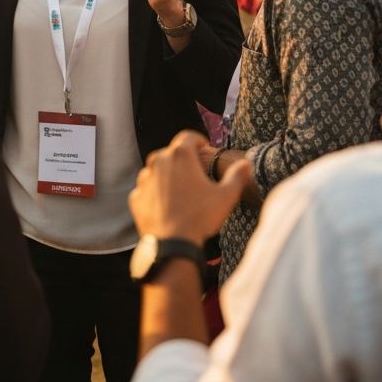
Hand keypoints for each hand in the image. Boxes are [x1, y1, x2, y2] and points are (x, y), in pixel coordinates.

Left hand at [129, 131, 251, 244]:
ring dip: (168, 176)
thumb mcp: (226, 196)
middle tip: (196, 175)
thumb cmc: (199, 217)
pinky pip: (147, 189)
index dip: (198, 141)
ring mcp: (145, 179)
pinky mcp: (136, 196)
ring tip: (182, 192)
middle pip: (172, 153)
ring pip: (157, 170)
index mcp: (180, 155)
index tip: (204, 149)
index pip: (188, 136)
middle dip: (183, 160)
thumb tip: (245, 164)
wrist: (172, 245)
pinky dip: (156, 193)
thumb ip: (237, 176)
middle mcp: (158, 161)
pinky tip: (168, 205)